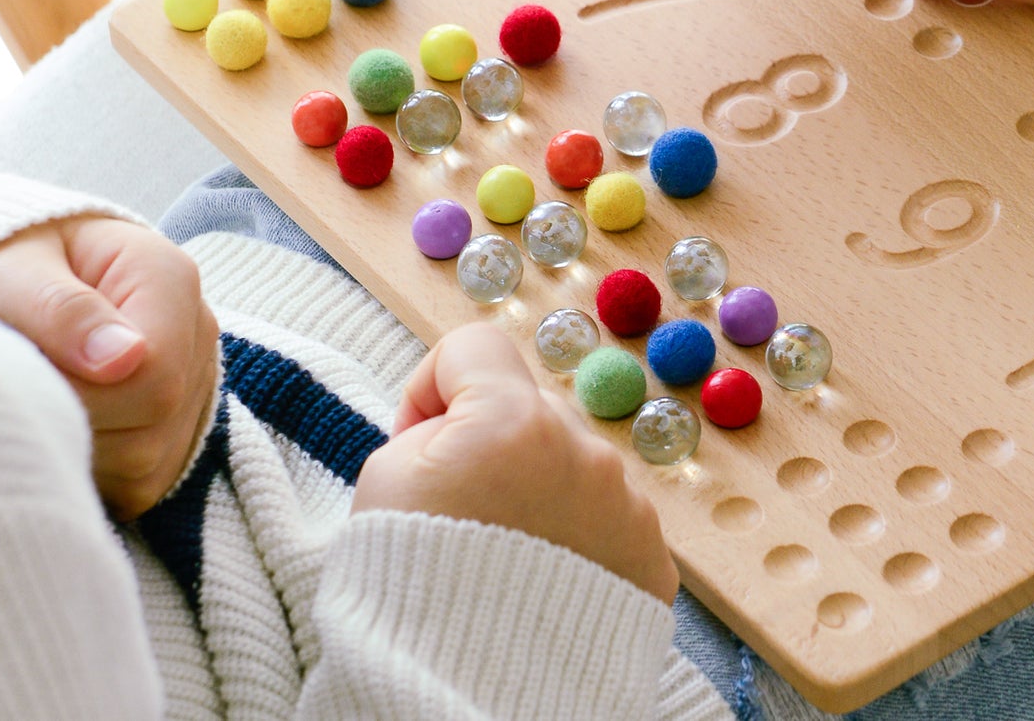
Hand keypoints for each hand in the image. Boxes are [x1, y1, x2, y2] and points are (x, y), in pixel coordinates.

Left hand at [0, 215, 218, 519]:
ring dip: (81, 452)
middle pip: (155, 421)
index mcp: (168, 278)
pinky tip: (66, 430)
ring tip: (42, 404)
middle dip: (76, 422)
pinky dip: (96, 474)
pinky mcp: (180, 424)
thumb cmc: (13, 266)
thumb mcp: (16, 272)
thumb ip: (61, 309)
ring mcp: (197, 380)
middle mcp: (198, 329)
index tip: (25, 378)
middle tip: (23, 391)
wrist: (26, 273)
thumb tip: (123, 359)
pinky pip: (147, 483)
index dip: (81, 395)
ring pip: (150, 462)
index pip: (154, 372)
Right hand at [353, 325, 677, 603]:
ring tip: (500, 564)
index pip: (474, 347)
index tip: (416, 444)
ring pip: (570, 467)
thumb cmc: (414, 594)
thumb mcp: (382, 488)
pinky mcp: (651, 555)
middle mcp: (583, 449)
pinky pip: (606, 520)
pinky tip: (540, 586)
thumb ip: (425, 433)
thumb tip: (455, 428)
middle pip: (527, 412)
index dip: (432, 388)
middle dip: (489, 447)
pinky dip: (574, 541)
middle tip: (456, 516)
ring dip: (536, 495)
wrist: (471, 705)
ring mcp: (625, 503)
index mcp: (512, 420)